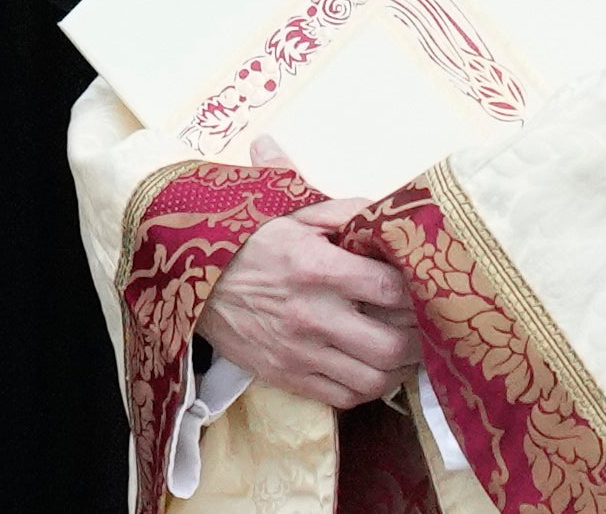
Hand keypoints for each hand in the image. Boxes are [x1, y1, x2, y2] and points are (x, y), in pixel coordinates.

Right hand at [196, 147, 419, 411]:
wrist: (186, 275)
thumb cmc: (244, 241)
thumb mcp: (287, 213)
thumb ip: (341, 210)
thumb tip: (385, 207)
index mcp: (315, 267)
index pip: (391, 290)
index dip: (416, 292)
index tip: (419, 288)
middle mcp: (311, 314)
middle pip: (393, 344)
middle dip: (417, 337)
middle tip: (418, 325)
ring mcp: (298, 350)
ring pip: (375, 379)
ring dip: (398, 368)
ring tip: (400, 350)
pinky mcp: (285, 375)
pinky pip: (344, 397)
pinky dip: (367, 388)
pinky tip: (369, 368)